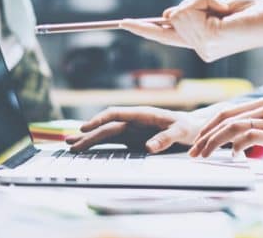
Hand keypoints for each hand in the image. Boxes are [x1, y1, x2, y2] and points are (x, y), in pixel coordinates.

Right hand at [66, 106, 202, 152]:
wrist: (193, 128)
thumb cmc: (187, 127)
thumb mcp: (181, 132)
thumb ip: (165, 138)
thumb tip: (148, 147)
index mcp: (142, 114)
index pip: (115, 114)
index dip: (99, 120)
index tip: (85, 127)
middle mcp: (133, 121)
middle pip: (106, 126)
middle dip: (88, 134)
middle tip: (70, 143)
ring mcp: (131, 130)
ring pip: (106, 134)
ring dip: (89, 139)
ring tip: (70, 145)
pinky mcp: (131, 140)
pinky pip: (112, 142)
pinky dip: (99, 145)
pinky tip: (86, 148)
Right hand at [121, 0, 262, 61]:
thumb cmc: (248, 13)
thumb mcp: (215, 8)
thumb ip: (192, 12)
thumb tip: (168, 14)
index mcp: (201, 43)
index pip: (166, 36)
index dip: (144, 28)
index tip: (123, 23)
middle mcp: (199, 49)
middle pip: (173, 15)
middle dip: (193, 2)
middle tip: (220, 7)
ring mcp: (201, 47)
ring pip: (179, 12)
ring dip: (201, 0)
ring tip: (223, 10)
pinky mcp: (206, 39)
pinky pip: (190, 8)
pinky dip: (205, 0)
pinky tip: (222, 10)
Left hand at [189, 98, 262, 174]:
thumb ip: (250, 132)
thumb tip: (228, 142)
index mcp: (261, 106)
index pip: (226, 113)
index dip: (207, 127)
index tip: (196, 143)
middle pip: (225, 118)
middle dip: (205, 135)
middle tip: (194, 152)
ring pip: (233, 127)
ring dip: (214, 142)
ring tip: (205, 155)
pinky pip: (250, 137)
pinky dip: (237, 146)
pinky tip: (233, 156)